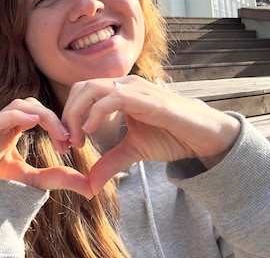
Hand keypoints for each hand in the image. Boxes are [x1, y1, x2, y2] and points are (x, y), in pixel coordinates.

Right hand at [0, 98, 92, 198]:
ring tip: (57, 131)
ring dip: (40, 115)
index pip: (37, 112)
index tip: (70, 141)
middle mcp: (3, 124)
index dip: (56, 121)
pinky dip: (17, 117)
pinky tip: (33, 122)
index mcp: (14, 128)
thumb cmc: (5, 189)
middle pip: (29, 104)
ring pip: (17, 106)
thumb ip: (61, 178)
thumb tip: (90, 187)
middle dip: (51, 117)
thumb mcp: (38, 181)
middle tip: (68, 136)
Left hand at [61, 75, 241, 194]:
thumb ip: (110, 163)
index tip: (65, 144)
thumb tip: (89, 185)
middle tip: (65, 143)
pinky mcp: (147, 99)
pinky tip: (89, 132)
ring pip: (92, 89)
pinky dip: (96, 113)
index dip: (68, 115)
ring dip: (77, 115)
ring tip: (76, 140)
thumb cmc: (172, 137)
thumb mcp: (133, 151)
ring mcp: (136, 89)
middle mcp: (125, 85)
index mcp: (119, 92)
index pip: (82, 92)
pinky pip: (113, 98)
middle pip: (82, 88)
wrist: (204, 138)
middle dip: (67, 115)